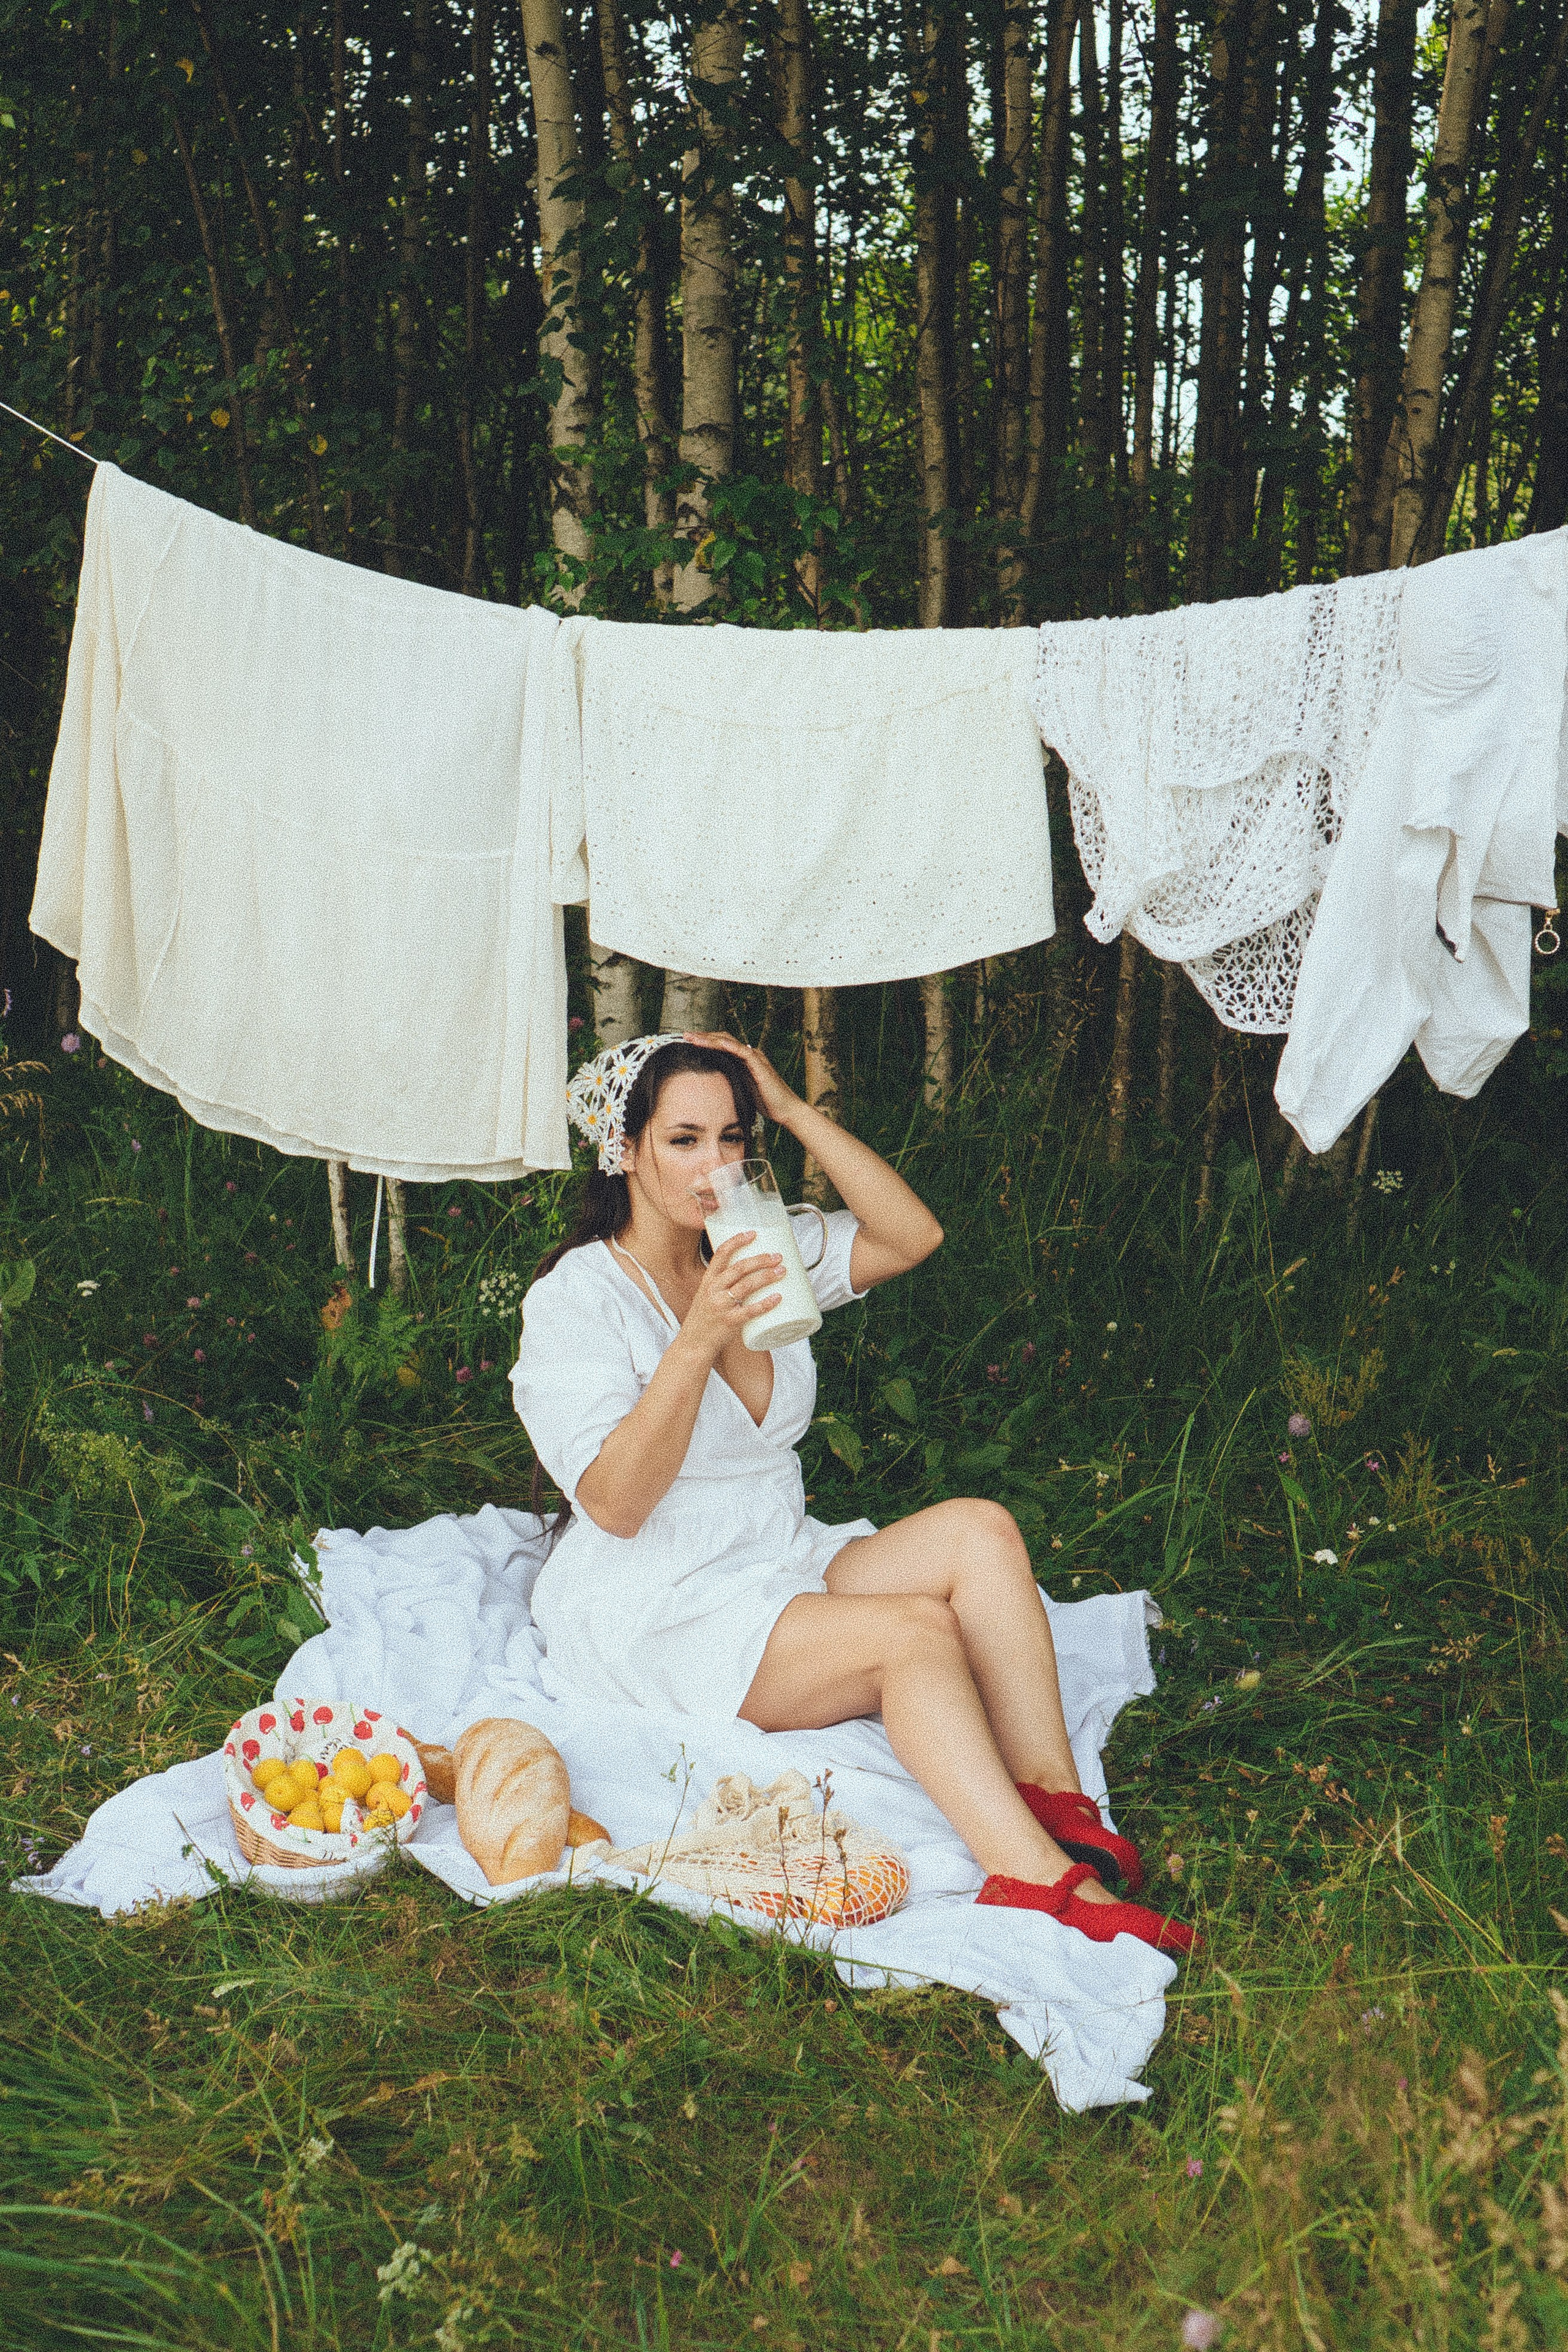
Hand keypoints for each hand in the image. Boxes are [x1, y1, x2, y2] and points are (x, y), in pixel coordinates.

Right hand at [679, 1230, 783, 1360]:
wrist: (693, 1345)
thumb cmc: (704, 1320)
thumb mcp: (708, 1296)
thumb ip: (725, 1285)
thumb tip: (752, 1273)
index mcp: (708, 1281)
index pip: (721, 1254)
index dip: (737, 1241)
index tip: (753, 1233)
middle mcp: (713, 1290)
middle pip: (740, 1267)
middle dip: (761, 1259)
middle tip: (777, 1256)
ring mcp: (721, 1306)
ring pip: (747, 1286)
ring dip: (767, 1276)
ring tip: (782, 1271)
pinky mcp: (729, 1322)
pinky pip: (750, 1311)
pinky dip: (766, 1304)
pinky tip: (778, 1298)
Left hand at [681, 1030, 802, 1128]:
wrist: (786, 1110)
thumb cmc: (766, 1103)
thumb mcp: (742, 1090)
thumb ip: (730, 1082)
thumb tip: (712, 1083)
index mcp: (744, 1060)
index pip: (722, 1045)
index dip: (705, 1041)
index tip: (688, 1041)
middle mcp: (749, 1054)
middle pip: (723, 1039)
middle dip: (703, 1036)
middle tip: (685, 1035)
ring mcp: (755, 1058)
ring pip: (730, 1042)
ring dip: (710, 1039)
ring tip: (693, 1038)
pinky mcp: (760, 1066)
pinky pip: (744, 1052)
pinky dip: (730, 1046)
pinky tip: (717, 1044)